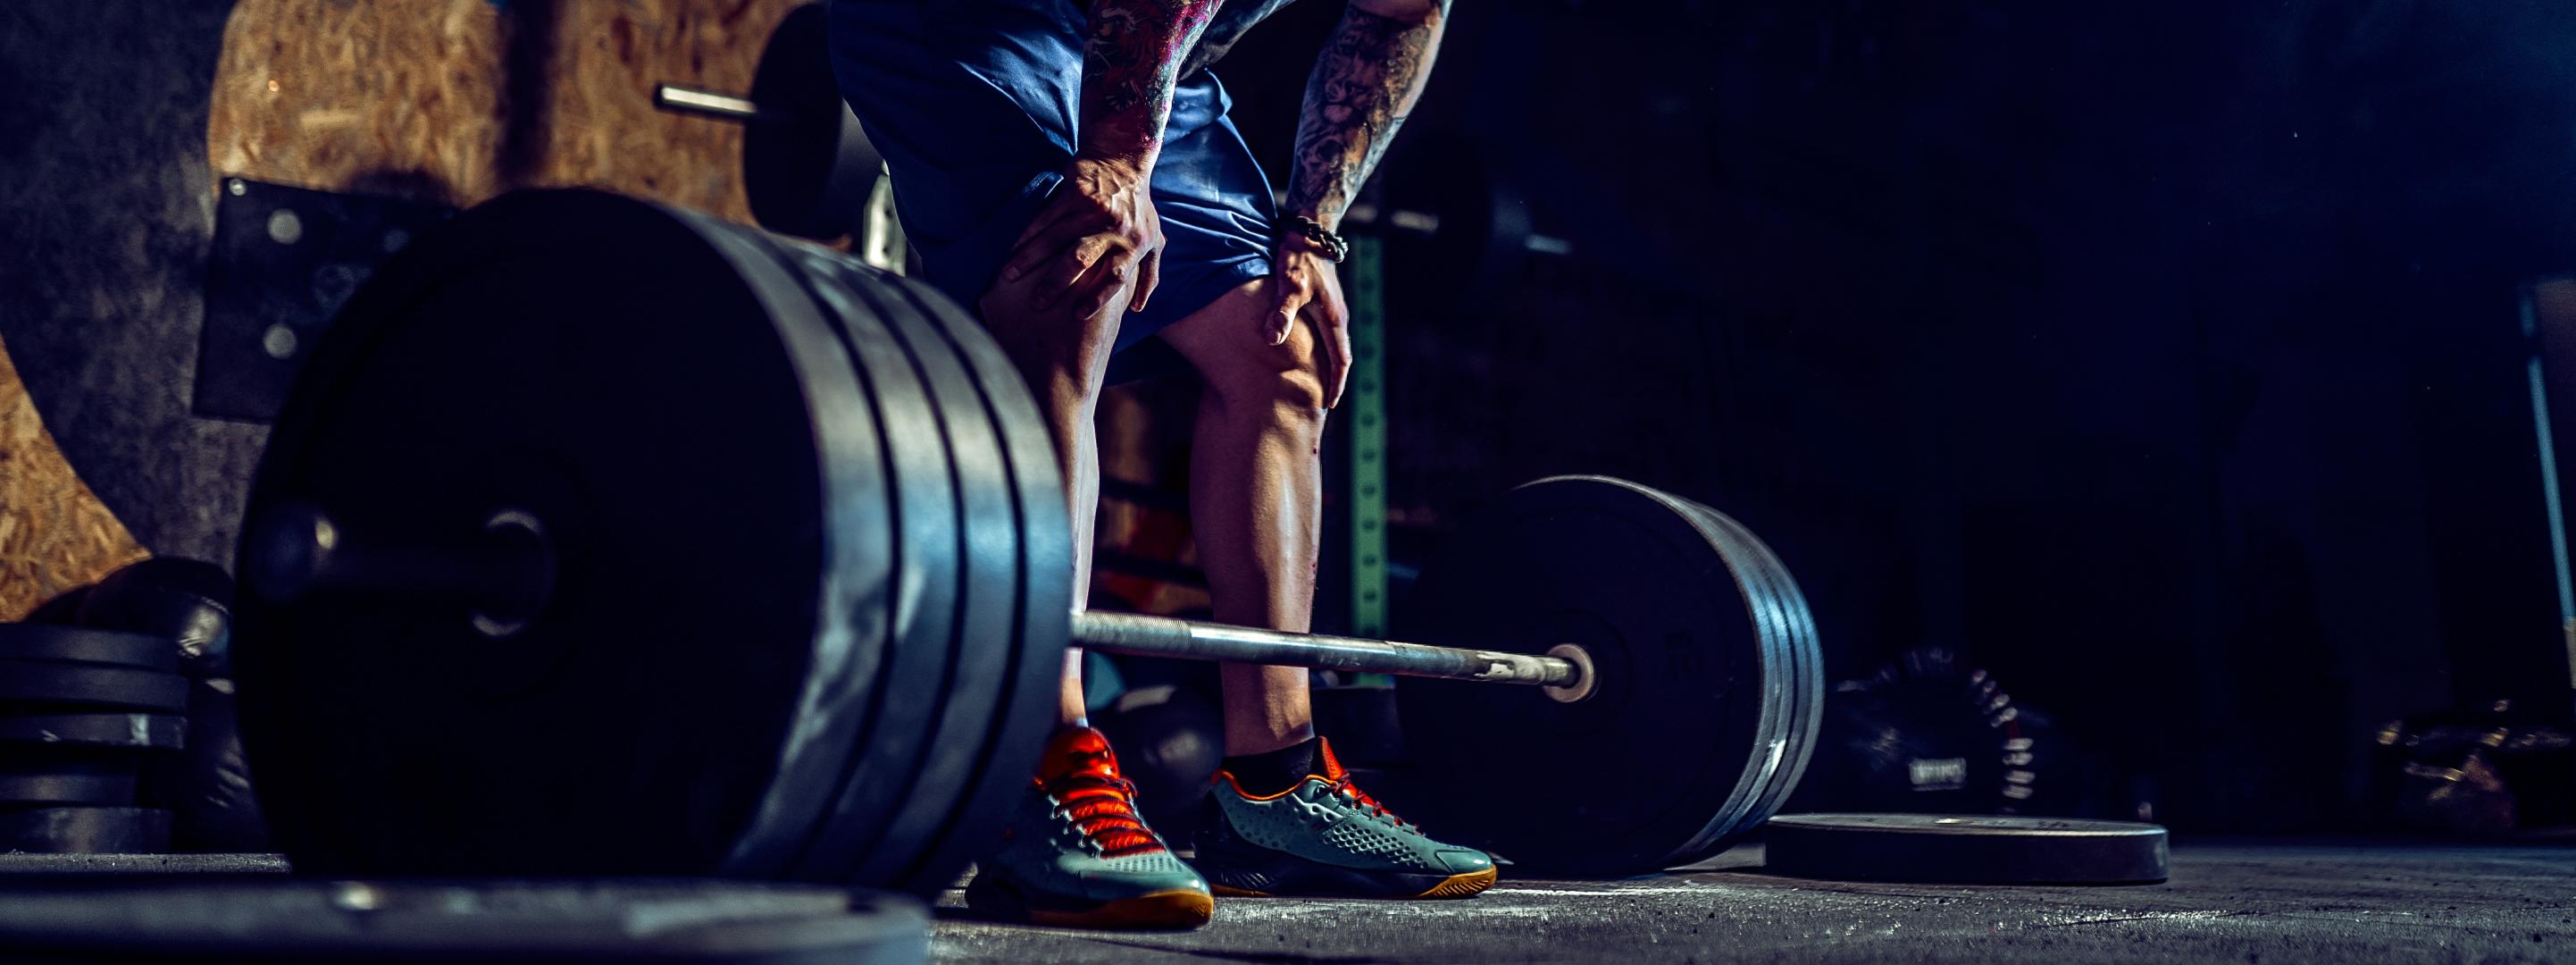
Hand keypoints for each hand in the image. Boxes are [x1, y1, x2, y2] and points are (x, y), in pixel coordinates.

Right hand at [1000, 154, 1163, 318]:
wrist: (1123, 160)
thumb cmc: (1139, 208)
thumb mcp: (1153, 240)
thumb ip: (1148, 276)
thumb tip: (1138, 308)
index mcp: (1133, 244)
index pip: (1115, 277)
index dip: (1098, 298)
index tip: (1077, 316)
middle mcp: (1113, 227)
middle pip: (1081, 259)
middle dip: (1056, 283)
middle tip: (1036, 303)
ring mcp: (1093, 208)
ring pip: (1055, 238)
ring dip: (1030, 258)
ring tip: (1009, 276)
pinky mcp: (1074, 192)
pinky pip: (1045, 217)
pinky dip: (1027, 234)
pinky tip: (1012, 250)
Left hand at [1269, 232, 1351, 407]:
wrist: (1310, 229)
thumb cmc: (1299, 256)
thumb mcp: (1288, 284)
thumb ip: (1281, 313)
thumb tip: (1273, 341)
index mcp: (1333, 318)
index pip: (1340, 360)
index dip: (1336, 384)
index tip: (1329, 405)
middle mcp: (1338, 316)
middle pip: (1340, 356)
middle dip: (1333, 380)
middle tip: (1323, 403)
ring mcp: (1333, 308)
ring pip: (1334, 345)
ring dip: (1328, 365)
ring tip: (1315, 384)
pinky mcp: (1325, 300)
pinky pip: (1327, 333)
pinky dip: (1322, 350)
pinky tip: (1308, 353)